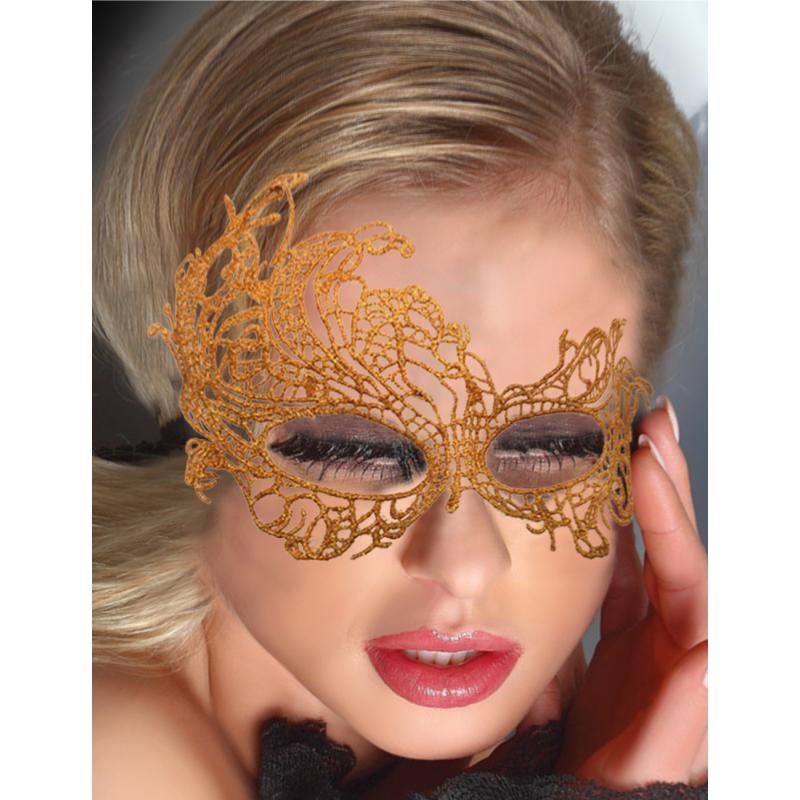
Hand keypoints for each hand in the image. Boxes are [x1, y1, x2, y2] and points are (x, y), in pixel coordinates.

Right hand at [525, 396, 707, 788]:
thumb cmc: (618, 792)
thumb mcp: (646, 767)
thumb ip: (685, 714)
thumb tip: (718, 650)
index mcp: (694, 660)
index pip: (688, 570)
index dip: (670, 512)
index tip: (645, 458)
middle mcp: (678, 637)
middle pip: (675, 545)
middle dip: (665, 483)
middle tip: (651, 421)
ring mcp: (648, 636)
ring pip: (645, 552)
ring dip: (635, 498)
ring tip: (624, 442)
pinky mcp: (618, 641)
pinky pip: (615, 577)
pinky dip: (605, 538)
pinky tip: (592, 506)